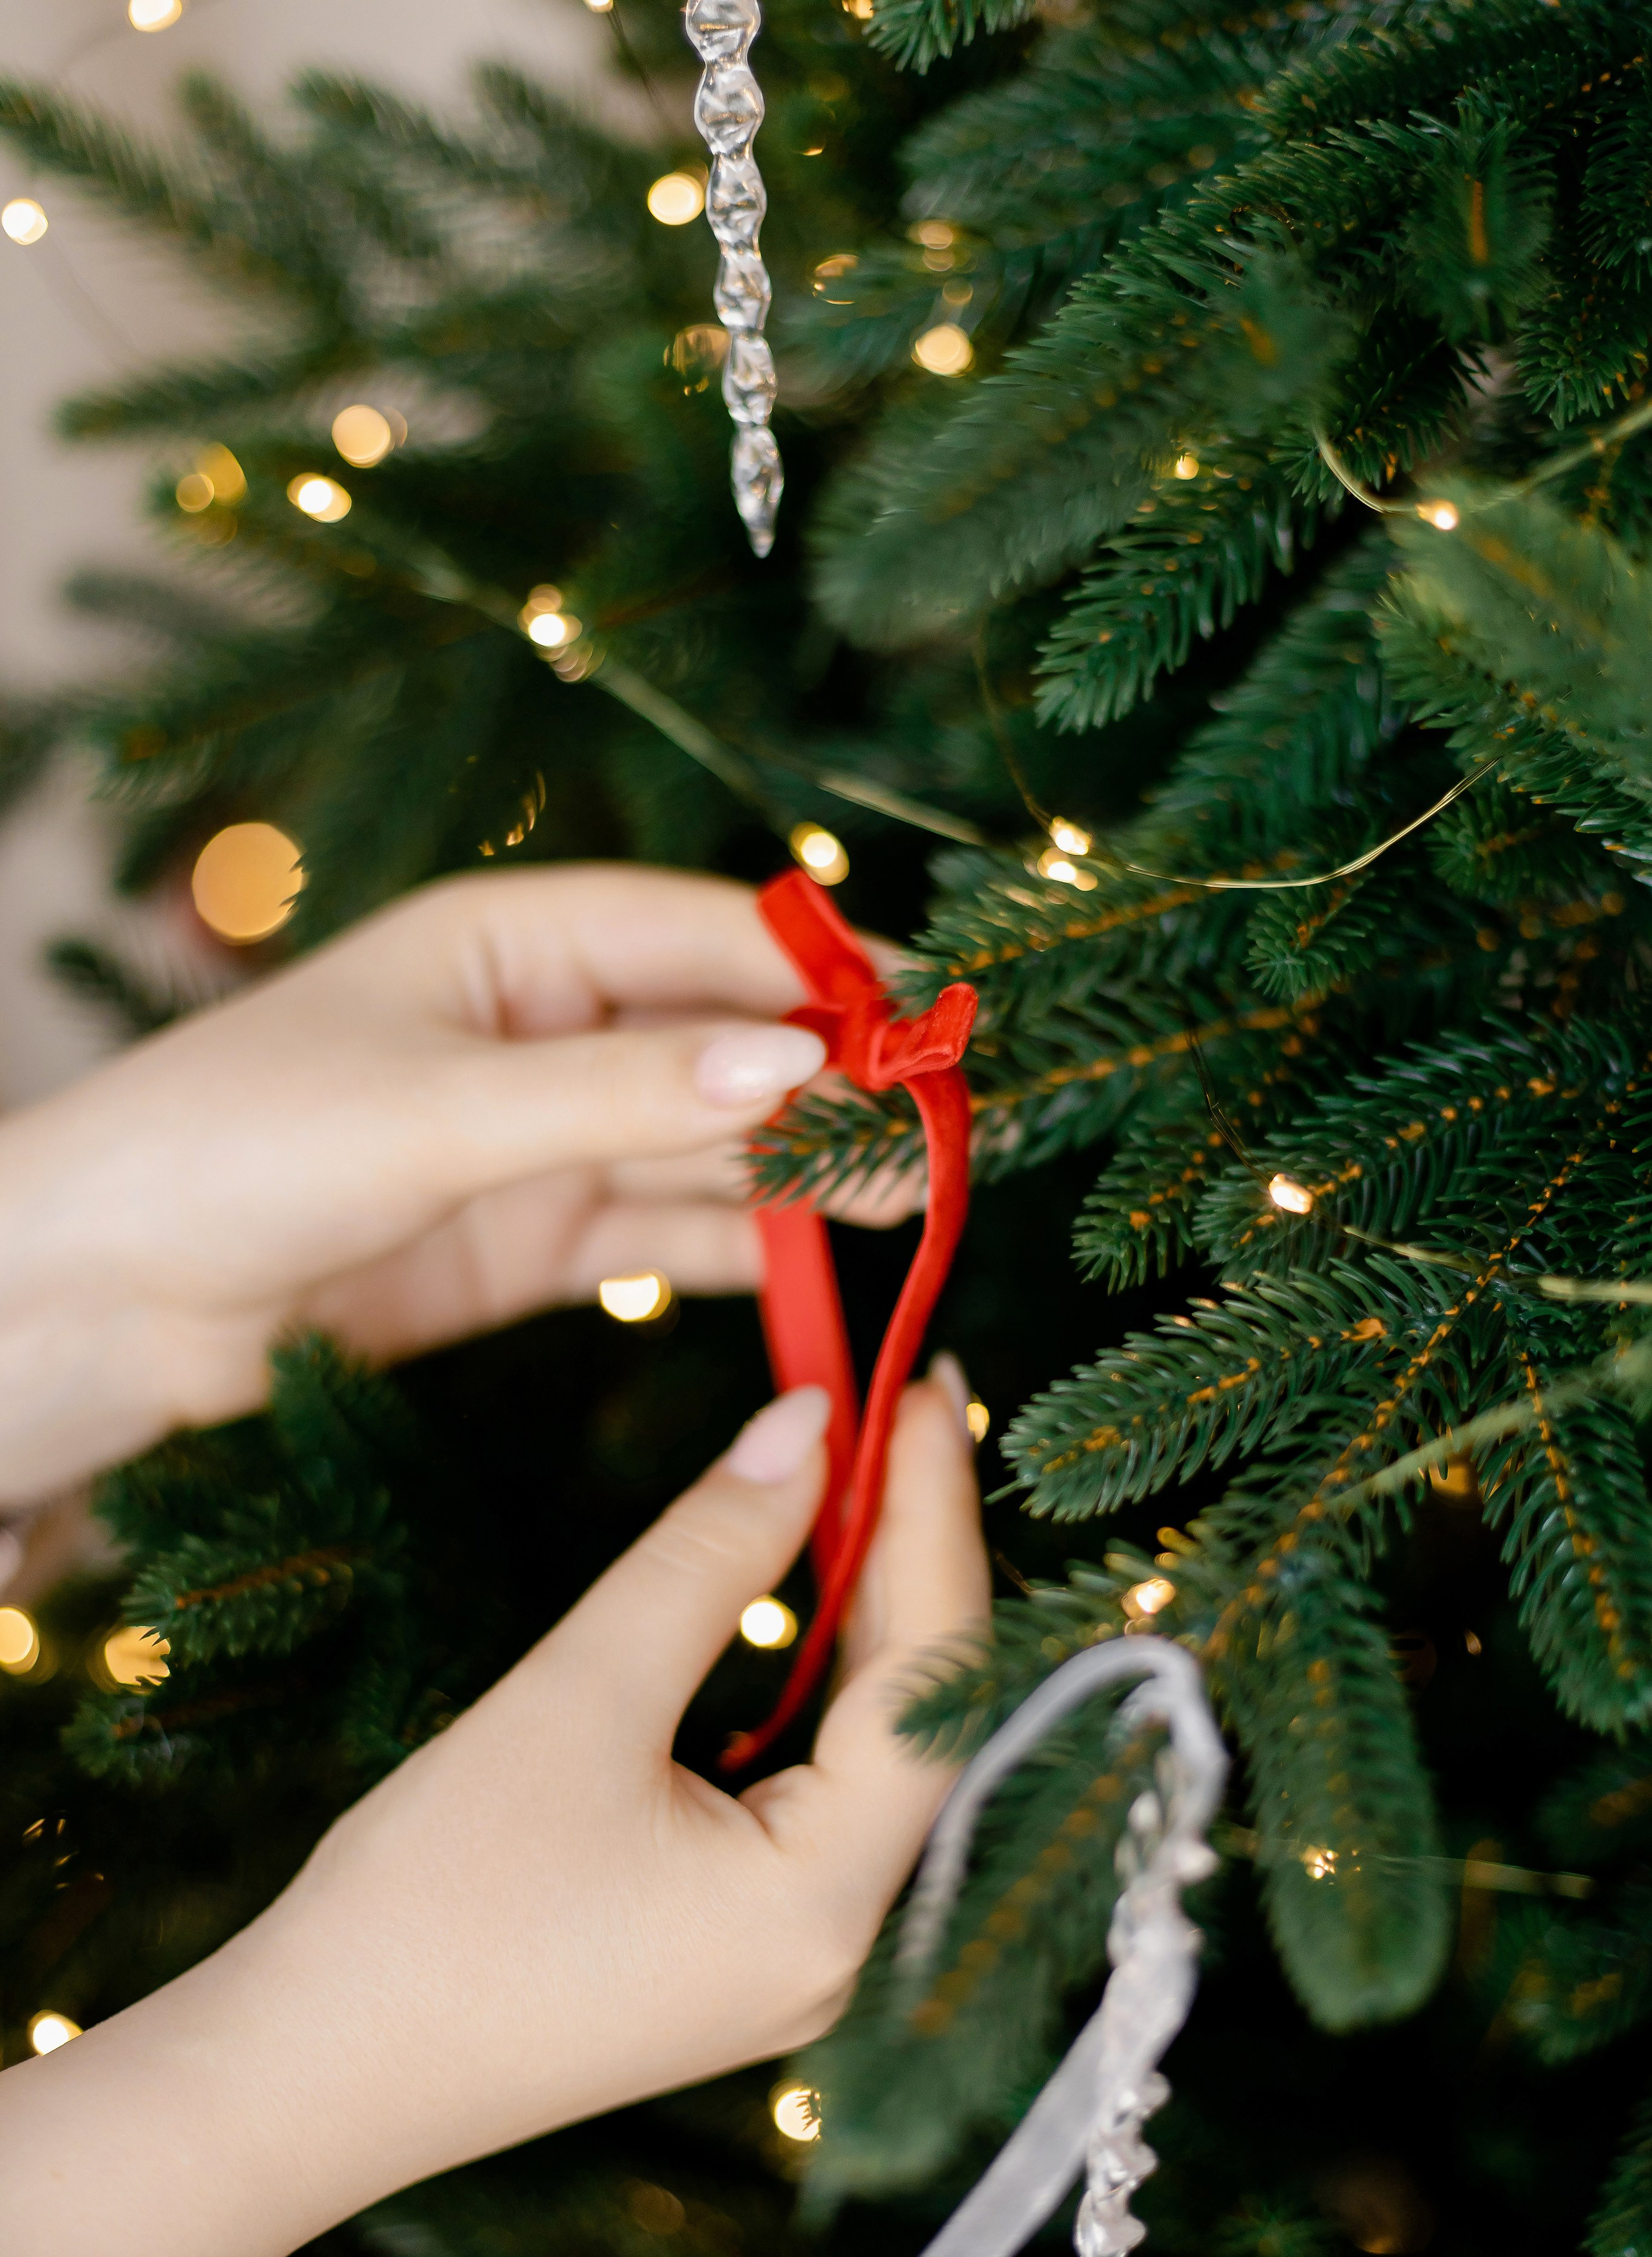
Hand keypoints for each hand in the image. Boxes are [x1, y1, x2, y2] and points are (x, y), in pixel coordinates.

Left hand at [0, 866, 906, 1502]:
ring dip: (807, 1167)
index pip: (707, 934)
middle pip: (726, 1041)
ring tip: (918, 1192)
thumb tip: (801, 1061)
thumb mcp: (441, 1110)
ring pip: (711, 1142)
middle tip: (953, 1122)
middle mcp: (546, 1031)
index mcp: (515, 943)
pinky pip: (669, 1231)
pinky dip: (745, 1246)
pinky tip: (826, 1258)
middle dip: (837, 1078)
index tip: (929, 1019)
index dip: (825, 974)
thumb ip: (623, 1093)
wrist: (108, 1297)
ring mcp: (547, 1140)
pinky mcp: (538, 1242)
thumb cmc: (237, 1146)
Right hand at [0, 1369, 988, 2256]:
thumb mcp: (577, 1697)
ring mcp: (789, 1957)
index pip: (937, 1677)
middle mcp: (838, 1944)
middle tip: (897, 1400)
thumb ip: (709, 1555)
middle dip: (912, 1550)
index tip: (920, 1381)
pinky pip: (815, 1788)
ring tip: (864, 1469)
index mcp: (824, 1903)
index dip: (936, 1516)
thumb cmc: (430, 1902)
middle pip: (920, 1714)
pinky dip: (815, 1679)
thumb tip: (809, 1426)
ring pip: (872, 1749)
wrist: (304, 2077)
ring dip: (867, 1608)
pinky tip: (804, 1590)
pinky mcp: (735, 1948)